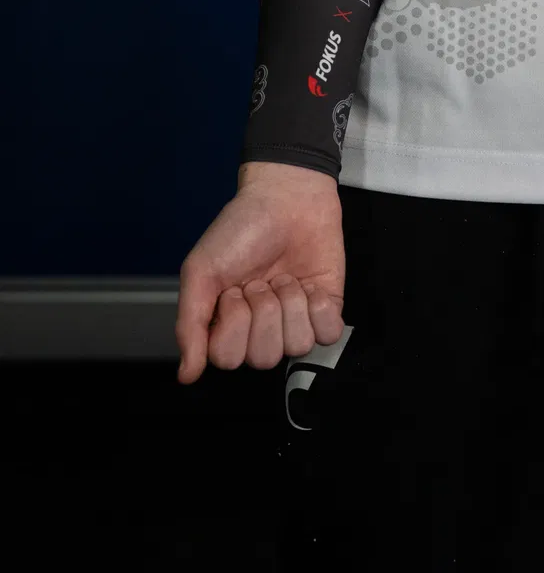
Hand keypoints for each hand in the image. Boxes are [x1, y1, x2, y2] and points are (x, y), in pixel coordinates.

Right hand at [174, 162, 345, 383]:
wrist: (287, 196)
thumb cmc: (240, 229)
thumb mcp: (202, 271)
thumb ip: (190, 326)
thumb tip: (187, 376)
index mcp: (227, 326)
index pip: (228, 359)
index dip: (233, 324)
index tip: (234, 289)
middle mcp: (260, 330)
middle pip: (264, 358)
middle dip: (263, 312)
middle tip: (261, 280)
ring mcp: (295, 321)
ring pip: (296, 347)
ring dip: (291, 304)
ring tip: (285, 276)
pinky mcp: (326, 309)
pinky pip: (328, 335)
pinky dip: (320, 308)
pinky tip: (310, 285)